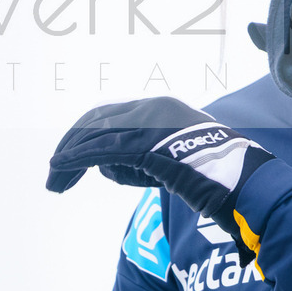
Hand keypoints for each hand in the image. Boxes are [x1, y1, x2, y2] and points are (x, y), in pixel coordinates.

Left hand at [46, 96, 273, 263]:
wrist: (237, 178)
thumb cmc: (214, 173)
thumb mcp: (175, 158)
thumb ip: (144, 157)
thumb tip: (111, 168)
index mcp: (161, 108)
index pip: (110, 115)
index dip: (86, 135)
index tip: (72, 157)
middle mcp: (151, 109)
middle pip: (96, 121)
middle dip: (71, 145)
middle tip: (56, 172)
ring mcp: (147, 124)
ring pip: (94, 137)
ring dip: (67, 159)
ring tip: (54, 182)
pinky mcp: (143, 144)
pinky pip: (99, 151)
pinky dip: (74, 161)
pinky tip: (60, 171)